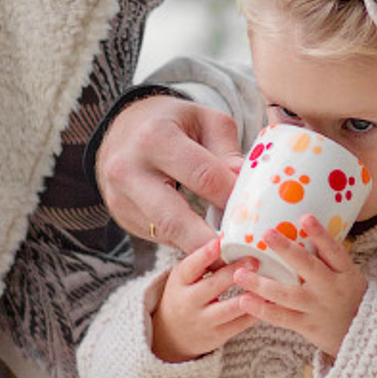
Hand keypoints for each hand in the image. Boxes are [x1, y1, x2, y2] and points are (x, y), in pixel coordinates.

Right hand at [95, 95, 242, 254]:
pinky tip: (204, 240)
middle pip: (176, 220)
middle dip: (211, 244)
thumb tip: (245, 188)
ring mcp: (120, 198)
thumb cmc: (173, 123)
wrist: (124, 129)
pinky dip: (185, 242)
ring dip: (199, 249)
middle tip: (242, 256)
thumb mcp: (205, 121)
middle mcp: (129, 170)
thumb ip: (227, 152)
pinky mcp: (122, 216)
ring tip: (230, 254)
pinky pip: (159, 236)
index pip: (203, 177)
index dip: (232, 198)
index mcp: (155, 137)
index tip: (256, 214)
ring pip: (167, 235)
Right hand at [151, 236, 258, 361]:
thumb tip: (233, 237)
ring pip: (229, 308)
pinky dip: (257, 311)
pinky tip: (271, 301)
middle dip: (234, 273)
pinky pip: (241, 324)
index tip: (218, 243)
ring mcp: (203, 321)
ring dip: (250, 296)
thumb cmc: (185, 294)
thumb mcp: (185, 277)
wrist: (173, 334)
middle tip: (254, 261)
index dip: (203, 256)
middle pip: (213, 286)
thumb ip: (203, 261)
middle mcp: (189, 302)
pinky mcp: (218, 335)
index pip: (190, 267)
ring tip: (268, 283)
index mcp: (180, 281)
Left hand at [232, 216, 366, 358]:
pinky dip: (262, 310)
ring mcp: (316, 308)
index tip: (305, 218)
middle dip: (287, 250)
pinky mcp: (305, 325)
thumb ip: (327, 255)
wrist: (360, 332)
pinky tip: (244, 300)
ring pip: (287, 295)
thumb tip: (302, 222)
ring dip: (261, 284)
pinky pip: (281, 317)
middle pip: (309, 268)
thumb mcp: (347, 273)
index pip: (334, 250)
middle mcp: (330, 289)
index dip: (321, 235)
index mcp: (344, 272)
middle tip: (267, 233)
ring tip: (239, 274)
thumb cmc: (346, 293)